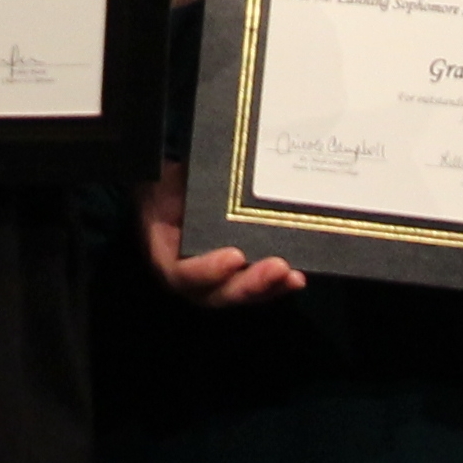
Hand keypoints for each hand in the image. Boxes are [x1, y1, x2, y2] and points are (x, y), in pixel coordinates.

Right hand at [139, 168, 302, 308]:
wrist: (170, 192)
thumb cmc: (169, 187)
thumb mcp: (167, 184)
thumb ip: (185, 184)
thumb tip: (214, 168)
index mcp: (165, 254)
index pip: (182, 273)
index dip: (208, 270)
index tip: (235, 256)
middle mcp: (189, 277)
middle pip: (219, 293)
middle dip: (250, 283)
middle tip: (277, 267)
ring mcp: (215, 281)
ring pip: (241, 294)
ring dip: (269, 288)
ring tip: (293, 276)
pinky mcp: (236, 276)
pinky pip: (255, 288)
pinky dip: (277, 285)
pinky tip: (296, 278)